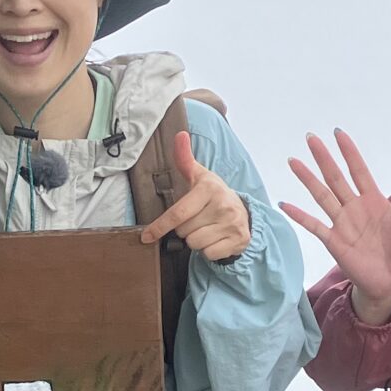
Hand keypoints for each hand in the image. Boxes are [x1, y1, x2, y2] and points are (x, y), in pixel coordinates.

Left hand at [140, 130, 252, 260]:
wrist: (244, 212)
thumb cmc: (214, 195)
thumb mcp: (199, 176)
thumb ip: (185, 159)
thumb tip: (179, 135)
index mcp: (209, 188)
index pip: (178, 213)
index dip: (160, 226)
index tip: (146, 236)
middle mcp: (223, 205)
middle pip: (184, 231)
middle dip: (184, 229)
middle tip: (196, 220)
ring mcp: (232, 223)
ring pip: (195, 244)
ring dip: (196, 241)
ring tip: (206, 229)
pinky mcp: (238, 240)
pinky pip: (208, 254)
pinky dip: (208, 250)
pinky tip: (215, 238)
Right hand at [281, 130, 390, 326]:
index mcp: (374, 201)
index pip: (358, 170)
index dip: (349, 152)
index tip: (338, 133)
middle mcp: (354, 208)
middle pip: (335, 177)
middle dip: (323, 157)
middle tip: (310, 137)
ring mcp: (342, 223)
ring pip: (321, 195)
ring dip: (307, 179)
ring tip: (293, 161)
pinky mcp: (334, 241)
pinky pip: (313, 225)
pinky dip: (298, 215)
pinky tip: (284, 204)